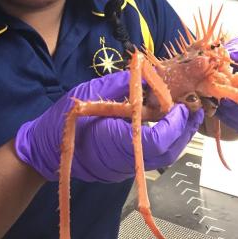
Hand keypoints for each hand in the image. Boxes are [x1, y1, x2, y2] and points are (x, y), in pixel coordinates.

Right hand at [15, 70, 203, 182]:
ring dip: (178, 134)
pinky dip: (166, 139)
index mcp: (115, 142)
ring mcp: (125, 166)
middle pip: (166, 152)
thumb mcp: (88, 94)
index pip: (157, 140)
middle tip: (194, 107)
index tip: (182, 106)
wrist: (43, 150)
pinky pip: (152, 155)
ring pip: (162, 156)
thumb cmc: (62, 122)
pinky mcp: (124, 165)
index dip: (174, 125)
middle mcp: (124, 159)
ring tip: (185, 112)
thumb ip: (119, 84)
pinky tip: (167, 122)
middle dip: (184, 129)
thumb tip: (145, 72)